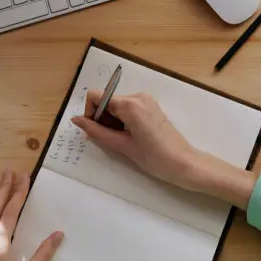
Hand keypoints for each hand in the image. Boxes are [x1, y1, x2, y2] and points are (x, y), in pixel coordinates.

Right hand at [71, 91, 257, 208]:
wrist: (184, 163)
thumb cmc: (154, 157)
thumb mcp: (122, 146)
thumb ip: (97, 131)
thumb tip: (76, 120)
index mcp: (130, 104)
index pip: (96, 96)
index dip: (90, 113)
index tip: (95, 131)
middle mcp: (138, 96)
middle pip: (106, 100)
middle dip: (102, 119)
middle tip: (111, 140)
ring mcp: (146, 100)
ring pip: (116, 105)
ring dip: (112, 121)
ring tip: (123, 141)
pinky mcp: (151, 107)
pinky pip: (128, 108)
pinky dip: (122, 120)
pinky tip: (130, 137)